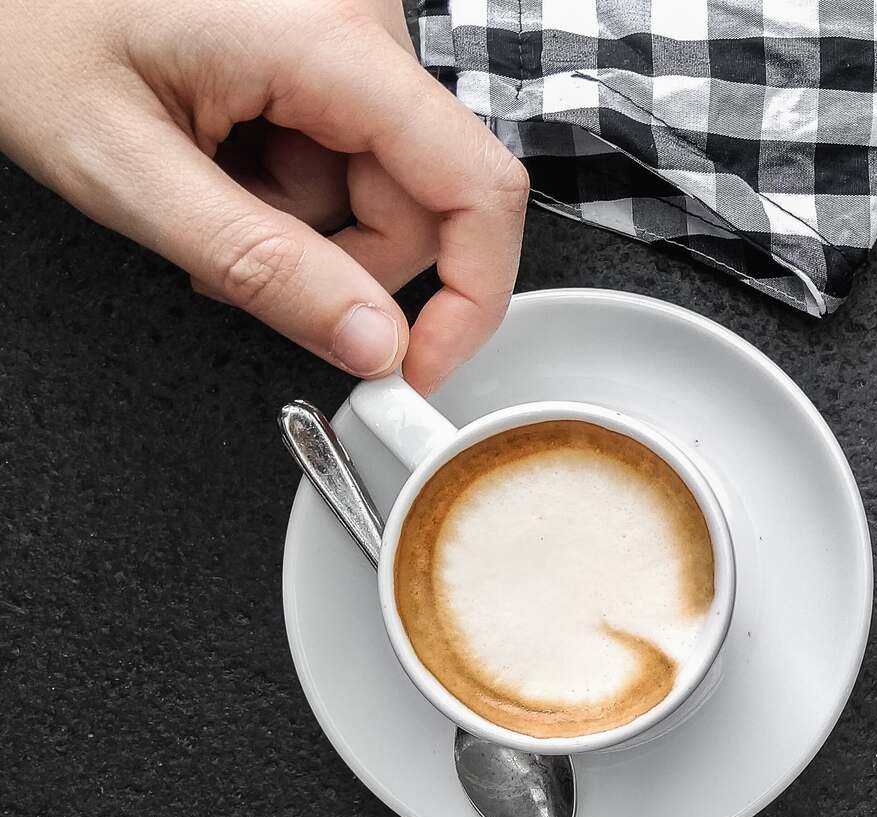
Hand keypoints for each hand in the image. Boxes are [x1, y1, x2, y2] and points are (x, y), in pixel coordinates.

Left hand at [0, 0, 527, 391]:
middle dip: (337, 261)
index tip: (421, 366)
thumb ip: (259, 264)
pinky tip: (215, 159)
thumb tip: (373, 342)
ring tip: (199, 190)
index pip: (476, 187)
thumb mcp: (125, 169)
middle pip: (423, 199)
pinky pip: (347, 151)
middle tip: (228, 263)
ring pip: (381, 186)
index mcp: (330, 41)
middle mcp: (360, 24)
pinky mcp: (329, 48)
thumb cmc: (24, 25)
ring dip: (299, 223)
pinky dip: (285, 183)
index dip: (471, 295)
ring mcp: (348, 34)